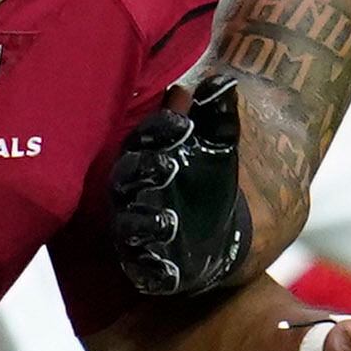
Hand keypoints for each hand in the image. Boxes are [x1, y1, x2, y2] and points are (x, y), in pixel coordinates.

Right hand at [112, 72, 252, 299]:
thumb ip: (217, 115)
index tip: (183, 123)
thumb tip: (219, 82)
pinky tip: (168, 268)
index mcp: (143, 155)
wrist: (223, 228)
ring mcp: (133, 226)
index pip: (143, 138)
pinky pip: (140, 266)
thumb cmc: (211, 175)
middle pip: (127, 178)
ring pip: (127, 224)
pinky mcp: (143, 262)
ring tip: (168, 221)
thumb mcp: (220, 144)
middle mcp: (131, 191)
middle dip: (145, 172)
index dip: (161, 130)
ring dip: (145, 223)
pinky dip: (152, 268)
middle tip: (168, 166)